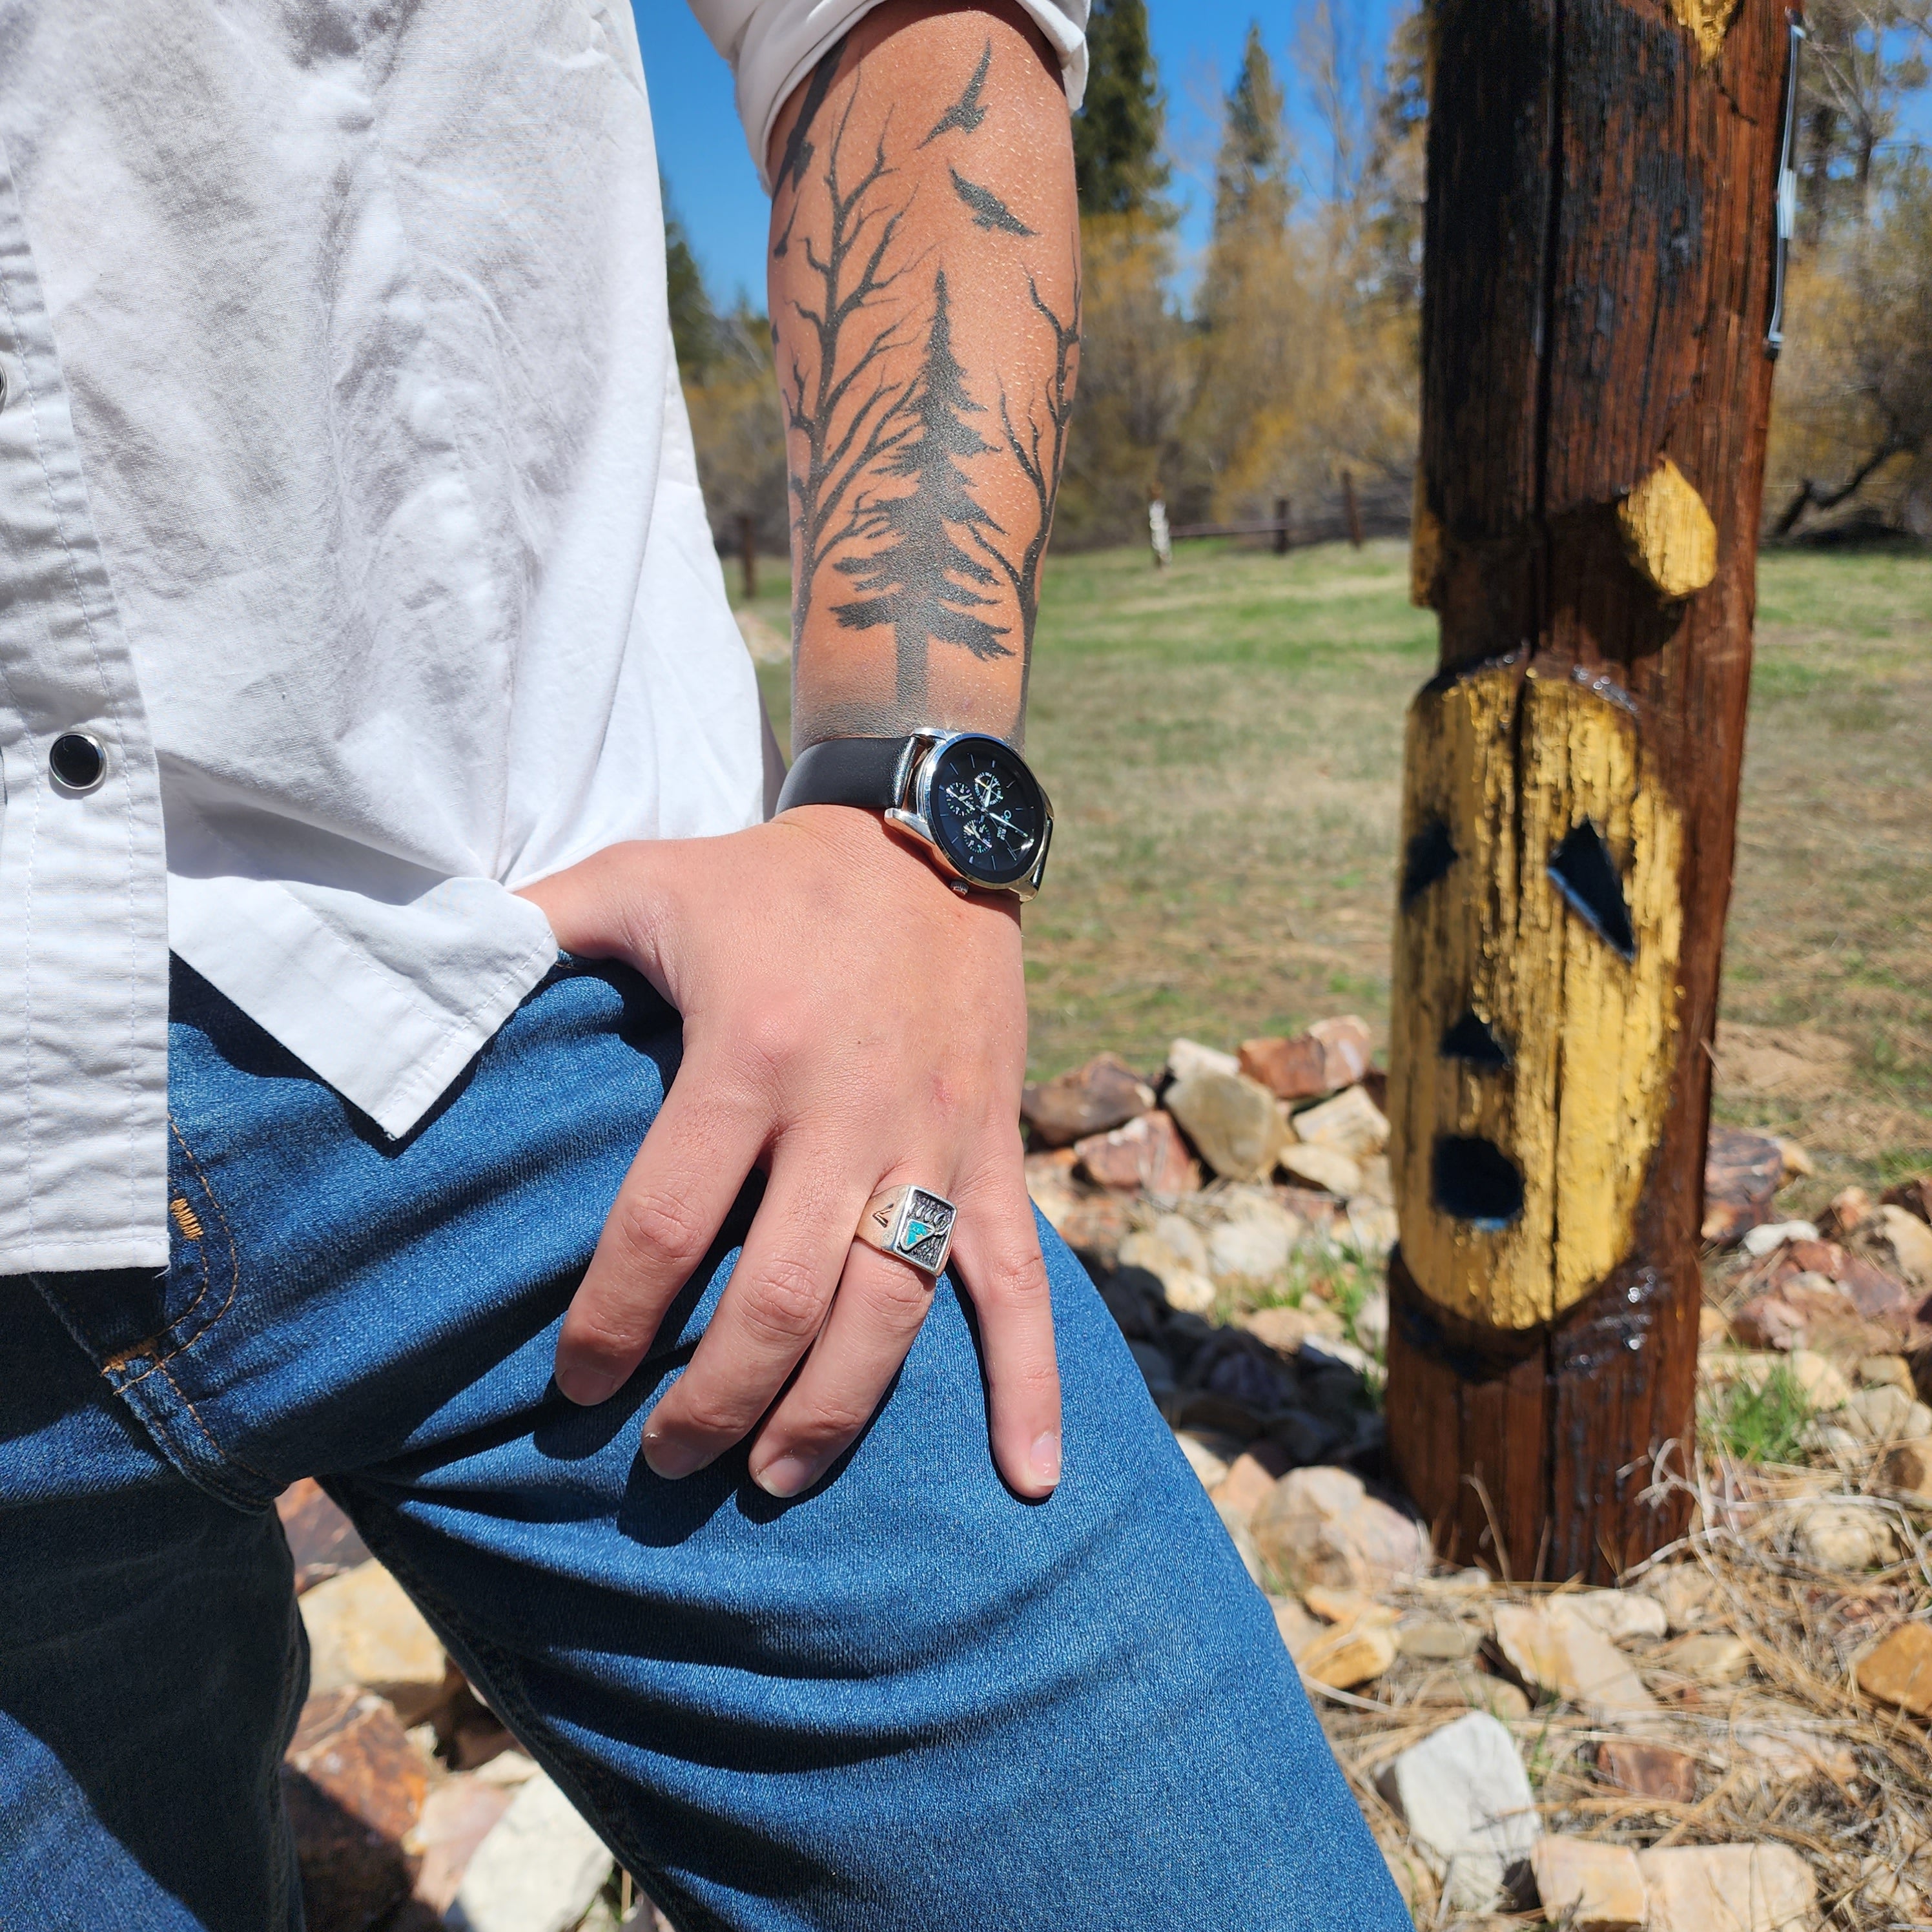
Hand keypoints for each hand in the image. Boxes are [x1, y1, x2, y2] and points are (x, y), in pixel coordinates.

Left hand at [517, 808, 1061, 1498]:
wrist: (930, 832)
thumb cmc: (768, 873)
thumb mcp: (642, 877)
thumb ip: (533, 925)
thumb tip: (417, 959)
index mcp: (747, 1053)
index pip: (664, 1225)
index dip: (612, 1325)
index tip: (577, 1388)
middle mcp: (847, 1112)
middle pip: (778, 1298)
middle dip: (714, 1401)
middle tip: (665, 1459)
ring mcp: (933, 1138)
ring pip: (889, 1310)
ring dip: (831, 1412)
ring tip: (775, 1478)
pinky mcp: (994, 1147)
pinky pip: (1020, 1277)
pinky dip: (1033, 1380)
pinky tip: (1032, 1476)